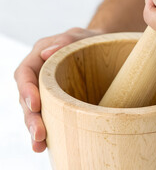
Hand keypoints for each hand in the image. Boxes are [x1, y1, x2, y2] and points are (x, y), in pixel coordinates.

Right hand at [14, 27, 102, 151]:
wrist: (103, 49)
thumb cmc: (90, 41)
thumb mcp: (81, 36)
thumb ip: (66, 40)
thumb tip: (46, 53)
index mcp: (39, 56)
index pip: (25, 73)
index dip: (26, 90)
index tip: (35, 105)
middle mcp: (39, 75)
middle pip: (27, 97)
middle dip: (31, 117)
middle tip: (39, 134)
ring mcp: (47, 90)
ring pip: (35, 111)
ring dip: (36, 128)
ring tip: (40, 145)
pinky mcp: (57, 102)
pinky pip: (49, 115)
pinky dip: (49, 129)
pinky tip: (48, 144)